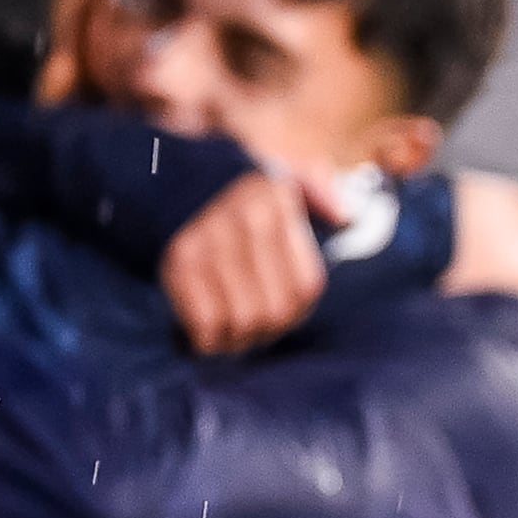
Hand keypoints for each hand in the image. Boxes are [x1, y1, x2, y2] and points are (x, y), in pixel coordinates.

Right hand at [161, 169, 333, 354]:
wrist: (173, 189)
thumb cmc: (243, 200)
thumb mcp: (286, 179)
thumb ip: (321, 192)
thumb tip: (344, 217)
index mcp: (277, 203)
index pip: (304, 288)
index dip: (294, 314)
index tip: (279, 316)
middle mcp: (247, 220)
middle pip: (273, 310)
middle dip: (265, 332)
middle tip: (252, 330)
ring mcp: (210, 241)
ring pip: (241, 320)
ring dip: (237, 338)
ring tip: (232, 335)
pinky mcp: (180, 261)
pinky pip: (205, 320)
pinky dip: (208, 337)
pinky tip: (206, 331)